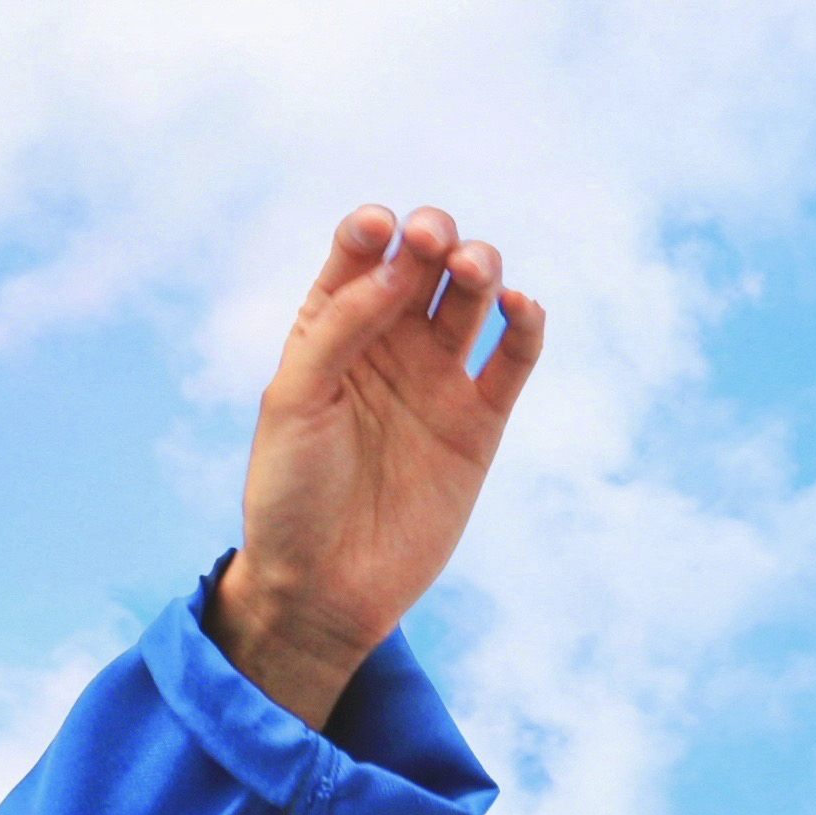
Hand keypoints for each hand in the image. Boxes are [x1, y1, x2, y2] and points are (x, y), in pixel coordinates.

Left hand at [205, 206, 545, 728]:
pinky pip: (514, 359)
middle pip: (423, 266)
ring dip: (479, 267)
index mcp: (328, 332)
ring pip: (471, 299)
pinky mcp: (479, 424)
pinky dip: (526, 325)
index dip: (372, 230)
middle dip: (433, 237)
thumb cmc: (289, 493)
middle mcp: (386, 346)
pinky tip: (521, 305)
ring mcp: (436, 381)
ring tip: (472, 269)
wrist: (321, 587)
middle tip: (434, 240)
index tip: (379, 227)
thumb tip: (401, 268)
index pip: (358, 255)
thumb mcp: (293, 401)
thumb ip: (341, 328)